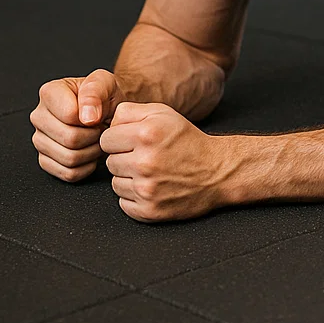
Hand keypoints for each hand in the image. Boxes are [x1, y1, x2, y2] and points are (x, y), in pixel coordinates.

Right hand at [29, 69, 124, 182]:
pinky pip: (68, 173)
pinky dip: (86, 167)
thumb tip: (86, 117)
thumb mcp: (104, 82)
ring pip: (69, 158)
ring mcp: (40, 140)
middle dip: (94, 136)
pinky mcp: (45, 160)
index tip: (97, 113)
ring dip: (91, 152)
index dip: (91, 118)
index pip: (70, 115)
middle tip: (100, 128)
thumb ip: (94, 92)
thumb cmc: (104, 95)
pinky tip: (90, 151)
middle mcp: (39, 117)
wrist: (107, 110)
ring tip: (96, 138)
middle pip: (70, 139)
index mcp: (49, 93)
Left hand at [100, 102, 233, 222]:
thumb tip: (106, 124)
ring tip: (152, 172)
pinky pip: (124, 203)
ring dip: (129, 179)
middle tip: (147, 157)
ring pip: (115, 183)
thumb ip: (130, 112)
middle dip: (125, 159)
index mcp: (146, 134)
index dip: (119, 140)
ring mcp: (146, 189)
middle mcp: (144, 162)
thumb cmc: (189, 142)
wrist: (218, 172)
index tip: (135, 142)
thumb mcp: (164, 114)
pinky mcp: (149, 210)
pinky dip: (135, 197)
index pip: (106, 140)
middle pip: (109, 162)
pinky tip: (153, 187)